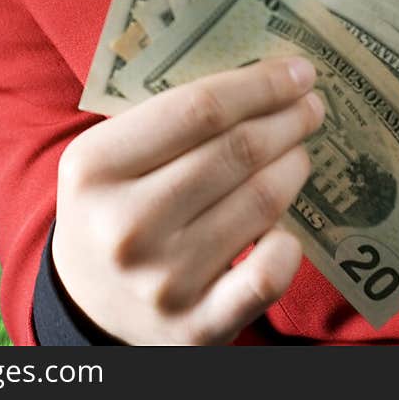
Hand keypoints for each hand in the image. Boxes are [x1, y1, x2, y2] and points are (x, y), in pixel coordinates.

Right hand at [52, 55, 322, 344]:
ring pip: (260, 203)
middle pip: (236, 151)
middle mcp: (126, 225)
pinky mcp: (195, 327)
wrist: (87, 306)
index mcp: (96, 166)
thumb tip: (263, 78)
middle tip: (311, 106)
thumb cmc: (113, 207)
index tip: (298, 71)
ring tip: (299, 151)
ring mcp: (162, 281)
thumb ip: (169, 118)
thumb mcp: (111, 156)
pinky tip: (288, 225)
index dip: (261, 85)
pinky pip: (267, 276)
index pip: (200, 109)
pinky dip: (288, 244)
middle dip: (287, 120)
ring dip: (294, 166)